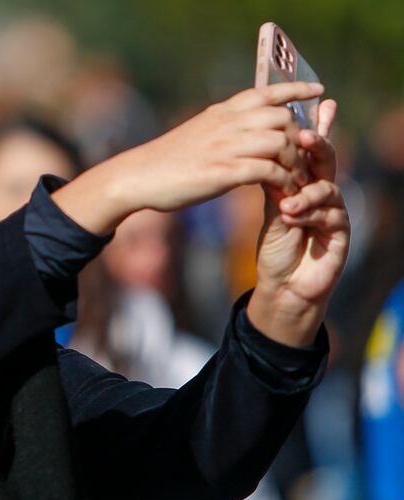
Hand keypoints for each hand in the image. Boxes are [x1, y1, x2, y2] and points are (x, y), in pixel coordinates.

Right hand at [52, 82, 322, 234]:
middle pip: (282, 119)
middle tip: (299, 161)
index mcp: (221, 112)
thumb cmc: (166, 159)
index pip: (266, 91)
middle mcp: (226, 124)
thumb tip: (244, 127)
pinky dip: (281, 181)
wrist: (138, 176)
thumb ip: (223, 126)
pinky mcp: (222, 173)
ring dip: (293, 163)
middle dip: (297, 139)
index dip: (295, 90)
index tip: (317, 91)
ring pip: (280, 143)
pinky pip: (268, 171)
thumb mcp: (197, 132)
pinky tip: (280, 192)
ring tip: (293, 181)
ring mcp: (225, 147)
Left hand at [248, 99, 349, 346]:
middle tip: (304, 136)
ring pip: (328, 189)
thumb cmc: (277, 247)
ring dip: (306, 194)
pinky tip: (292, 218)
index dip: (315, 128)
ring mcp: (335, 213)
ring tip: (286, 204)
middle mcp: (324, 194)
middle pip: (326, 162)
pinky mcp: (341, 235)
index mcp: (306, 184)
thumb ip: (274, 183)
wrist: (282, 286)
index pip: (311, 152)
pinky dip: (310, 215)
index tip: (313, 105)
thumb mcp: (271, 211)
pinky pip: (331, 217)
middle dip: (318, 146)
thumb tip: (265, 150)